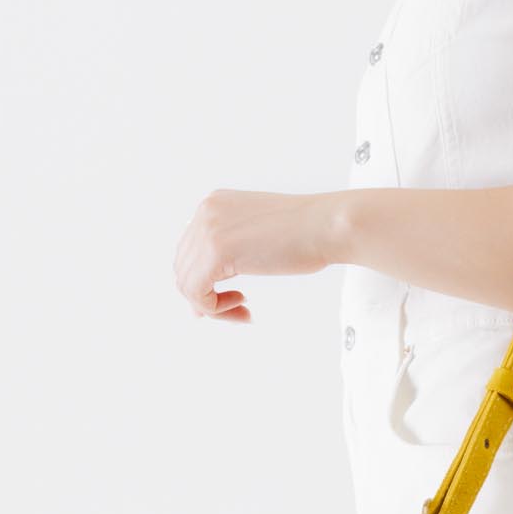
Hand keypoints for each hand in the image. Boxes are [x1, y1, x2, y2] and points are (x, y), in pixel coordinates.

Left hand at [173, 189, 339, 321]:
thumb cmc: (308, 233)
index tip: (229, 298)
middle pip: (183, 267)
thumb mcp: (258, 235)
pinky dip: (215, 309)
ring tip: (243, 308)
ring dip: (212, 306)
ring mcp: (208, 230)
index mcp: (214, 204)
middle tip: (237, 307)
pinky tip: (243, 306)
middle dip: (206, 295)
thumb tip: (207, 285)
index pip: (189, 251)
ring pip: (186, 283)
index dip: (204, 281)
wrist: (329, 226)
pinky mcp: (216, 251)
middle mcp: (205, 212)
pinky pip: (196, 293)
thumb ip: (231, 250)